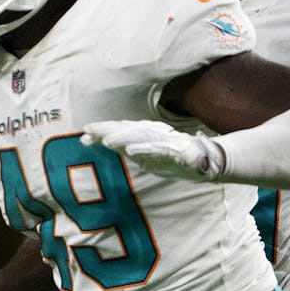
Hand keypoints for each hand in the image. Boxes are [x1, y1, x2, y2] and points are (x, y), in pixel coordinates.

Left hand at [82, 120, 225, 180]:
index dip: (102, 133)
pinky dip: (145, 149)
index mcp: (143, 136)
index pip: (119, 132)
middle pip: (126, 130)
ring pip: (140, 137)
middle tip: (88, 131)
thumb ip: (126, 147)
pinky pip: (159, 148)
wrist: (206, 160)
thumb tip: (102, 141)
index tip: (83, 138)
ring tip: (105, 141)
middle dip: (107, 130)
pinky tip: (132, 151)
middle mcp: (152, 135)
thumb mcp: (145, 154)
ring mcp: (164, 140)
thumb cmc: (172, 156)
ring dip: (122, 138)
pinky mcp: (176, 150)